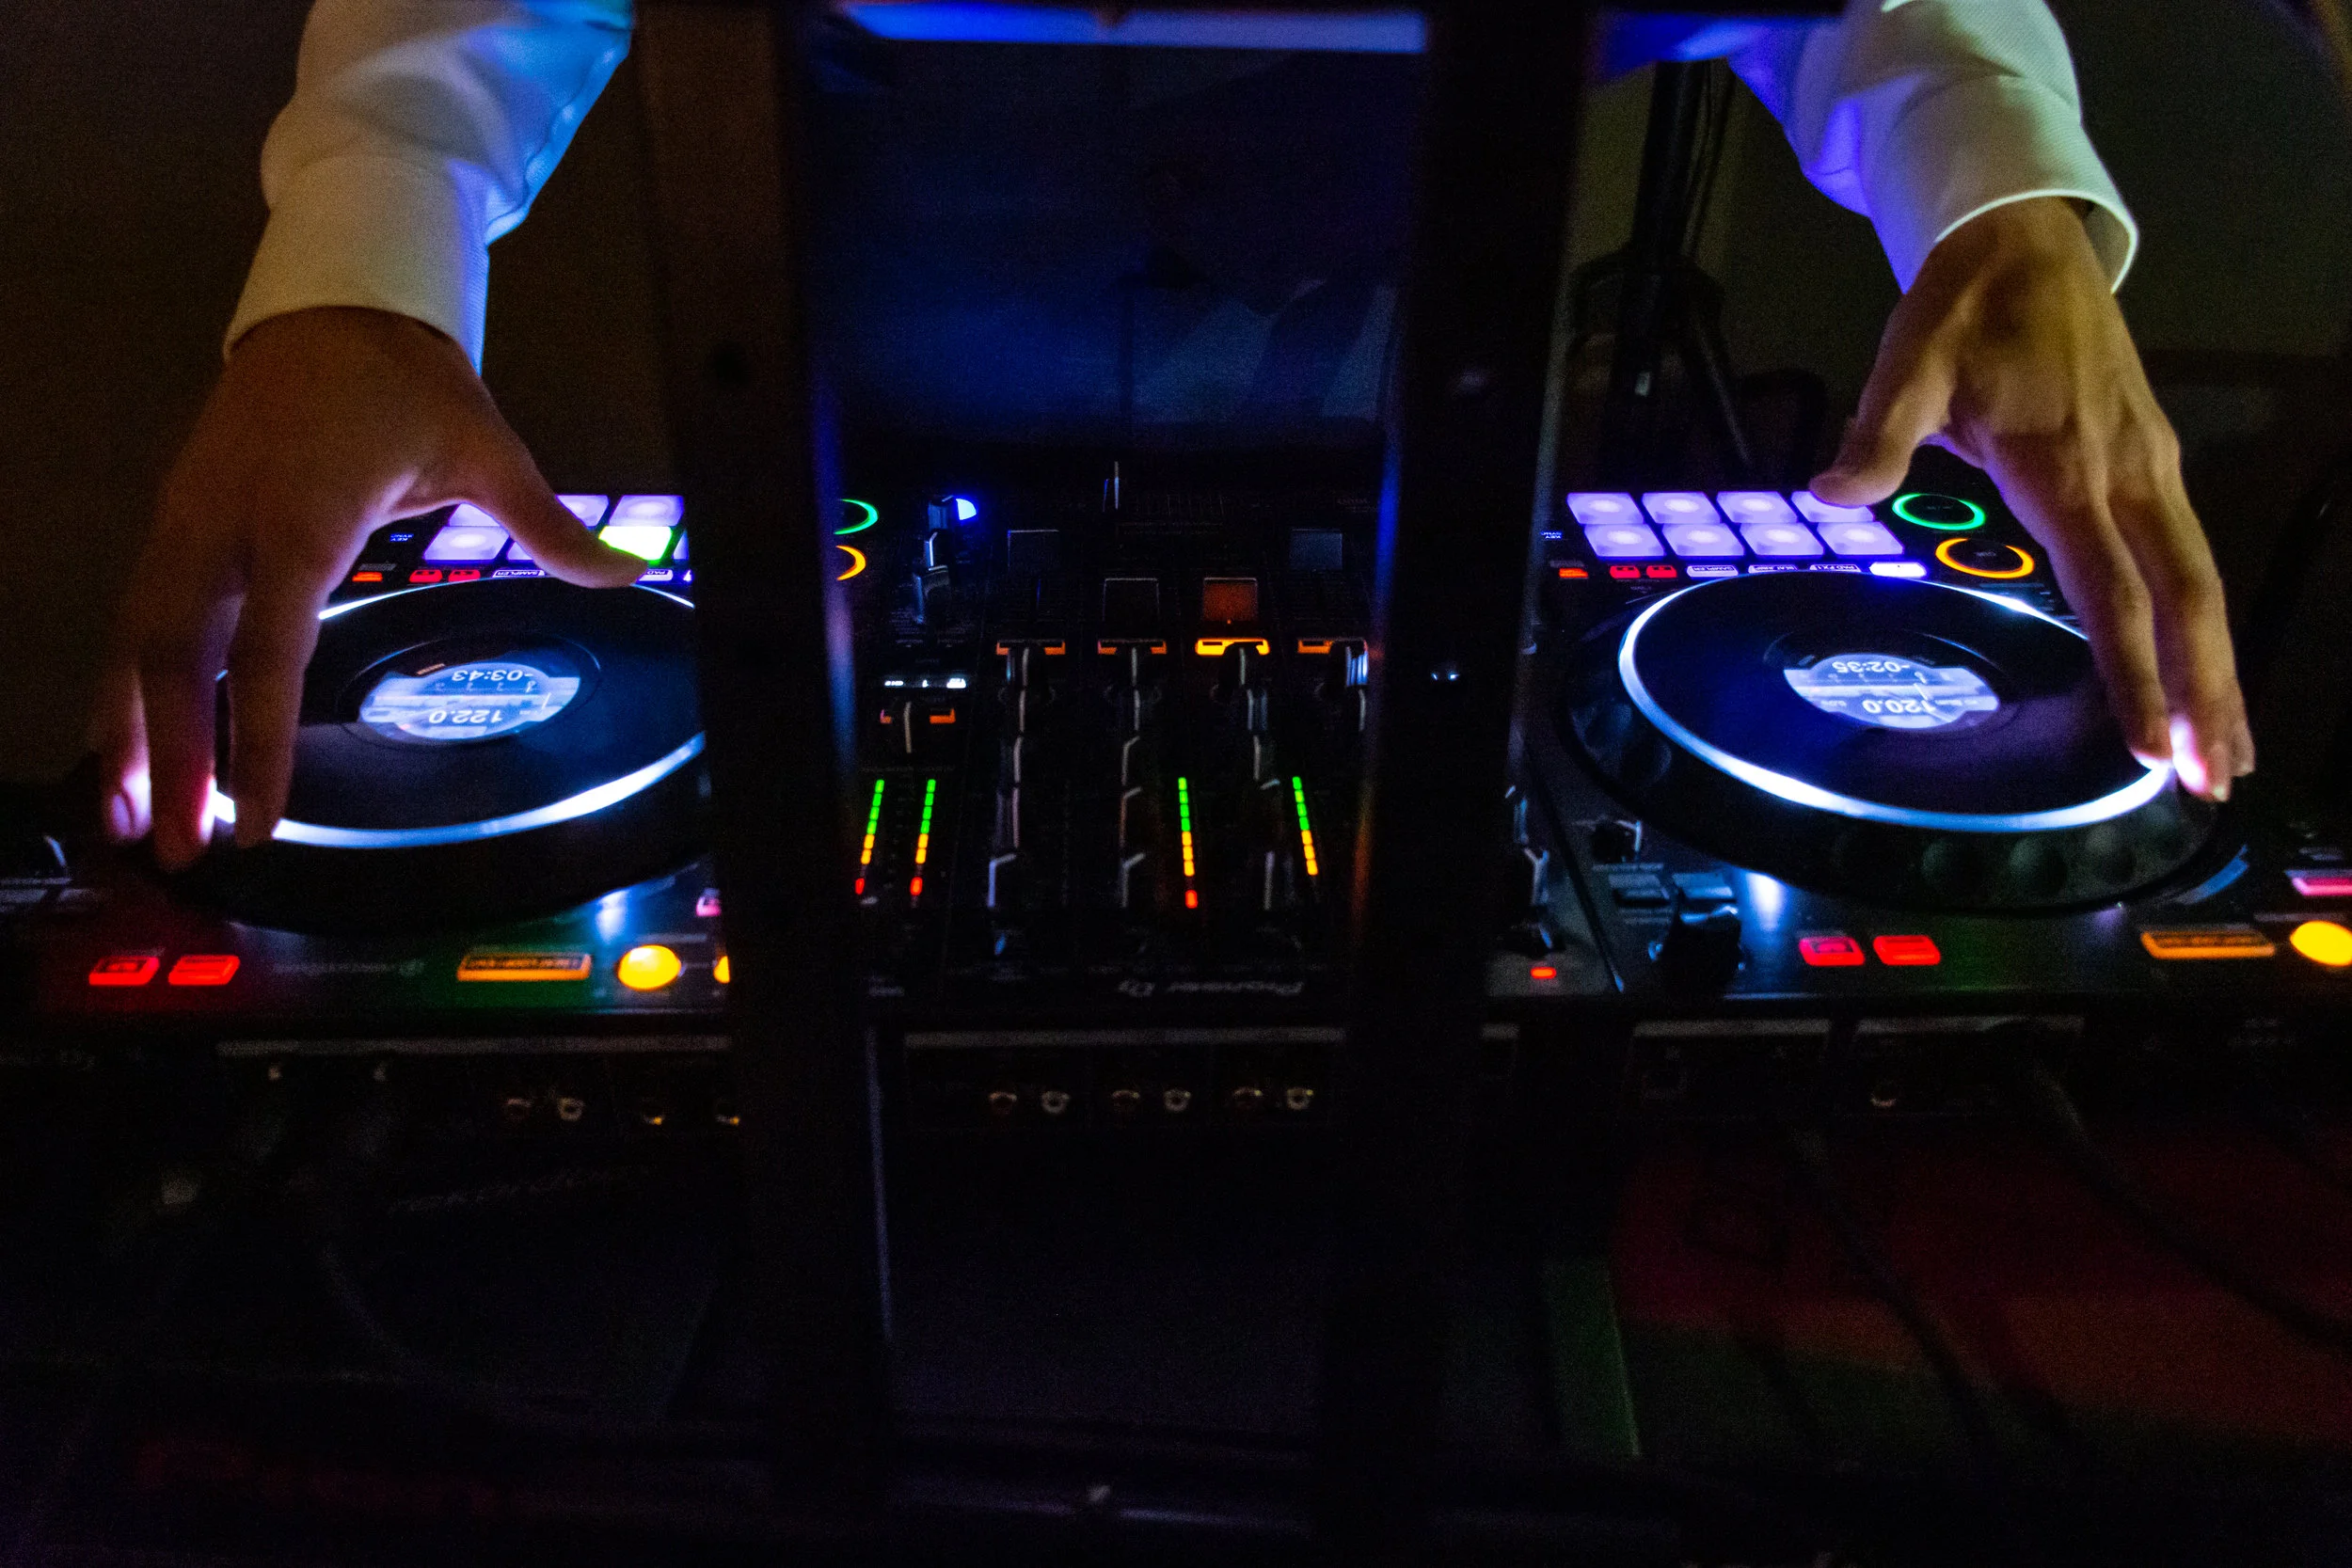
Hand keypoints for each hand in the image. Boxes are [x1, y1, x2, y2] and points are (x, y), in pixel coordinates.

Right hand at [92, 306, 645, 868]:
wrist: (328, 307)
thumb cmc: (407, 383)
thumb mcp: (488, 448)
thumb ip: (549, 527)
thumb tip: (632, 571)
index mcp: (302, 517)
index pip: (268, 649)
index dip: (257, 741)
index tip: (260, 818)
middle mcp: (225, 525)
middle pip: (174, 659)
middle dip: (168, 758)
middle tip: (176, 851)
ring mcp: (186, 521)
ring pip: (135, 641)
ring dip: (129, 732)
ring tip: (130, 821)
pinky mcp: (172, 521)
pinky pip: (135, 615)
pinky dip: (123, 686)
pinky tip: (128, 745)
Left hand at [1810, 197, 2250, 801]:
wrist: (2026, 239)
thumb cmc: (1964, 309)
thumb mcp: (1909, 361)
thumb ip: (1879, 433)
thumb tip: (1831, 493)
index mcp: (2066, 466)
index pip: (2111, 589)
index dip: (2132, 669)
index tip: (2148, 742)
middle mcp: (2127, 475)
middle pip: (2183, 602)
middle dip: (2202, 694)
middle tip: (2213, 781)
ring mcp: (2151, 468)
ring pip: (2198, 585)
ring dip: (2215, 671)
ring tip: (2224, 755)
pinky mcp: (2155, 463)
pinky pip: (2188, 558)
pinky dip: (2201, 625)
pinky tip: (2202, 671)